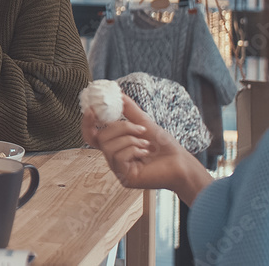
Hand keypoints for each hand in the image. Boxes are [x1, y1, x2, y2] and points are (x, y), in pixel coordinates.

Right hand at [81, 94, 211, 204]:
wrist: (180, 162)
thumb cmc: (164, 145)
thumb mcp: (143, 122)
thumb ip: (128, 108)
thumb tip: (117, 92)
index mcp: (115, 144)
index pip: (92, 135)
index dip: (87, 123)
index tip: (91, 109)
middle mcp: (113, 157)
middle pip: (100, 137)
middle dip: (120, 128)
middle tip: (140, 129)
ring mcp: (117, 168)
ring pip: (108, 147)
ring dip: (130, 139)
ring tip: (146, 143)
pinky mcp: (124, 177)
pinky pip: (118, 157)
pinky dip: (133, 150)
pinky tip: (145, 153)